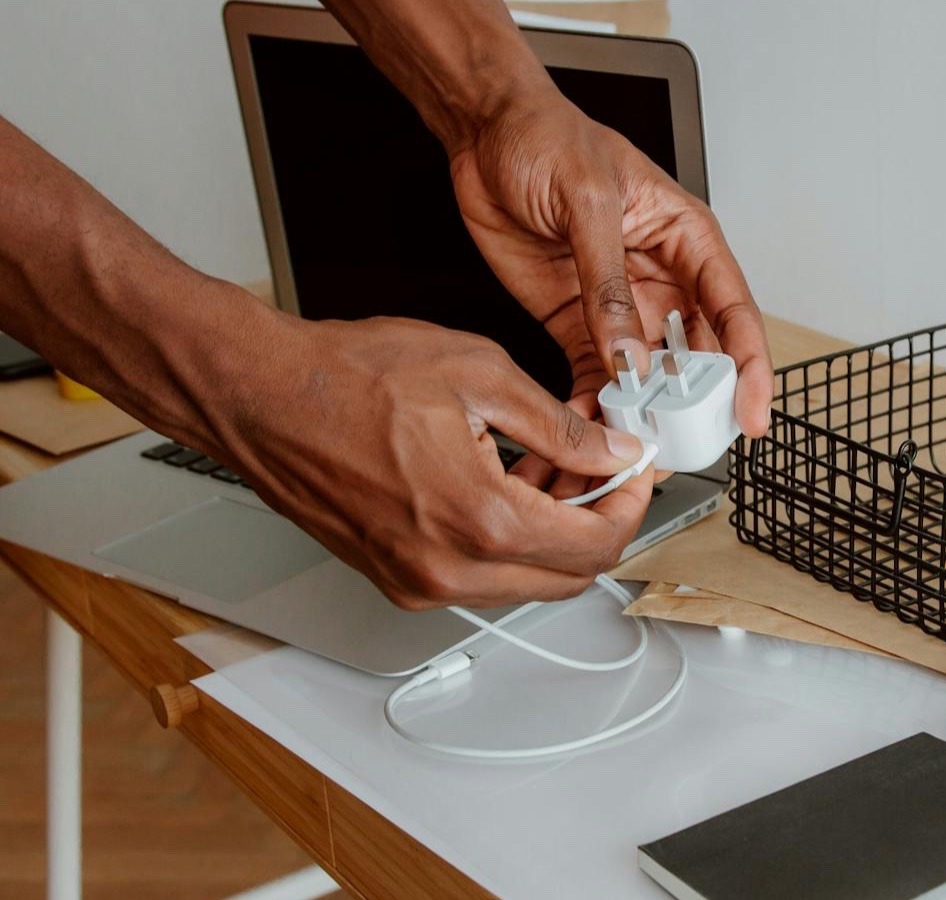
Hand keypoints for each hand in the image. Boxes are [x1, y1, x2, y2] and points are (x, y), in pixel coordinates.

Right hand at [193, 312, 652, 610]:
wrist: (258, 395)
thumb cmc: (344, 377)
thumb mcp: (479, 374)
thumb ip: (561, 426)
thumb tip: (610, 451)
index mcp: (477, 521)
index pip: (594, 546)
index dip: (630, 505)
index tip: (635, 471)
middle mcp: (447, 569)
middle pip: (567, 577)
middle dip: (597, 521)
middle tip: (599, 466)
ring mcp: (418, 581)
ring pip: (525, 581)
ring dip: (553, 532)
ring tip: (547, 462)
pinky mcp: (397, 576)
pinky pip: (480, 575)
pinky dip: (509, 538)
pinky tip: (504, 480)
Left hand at [446, 89, 774, 437]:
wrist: (484, 133)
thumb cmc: (549, 138)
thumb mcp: (587, 203)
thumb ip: (608, 284)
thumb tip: (631, 355)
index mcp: (688, 240)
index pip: (734, 312)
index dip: (750, 367)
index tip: (750, 414)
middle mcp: (662, 279)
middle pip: (698, 356)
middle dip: (694, 406)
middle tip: (682, 443)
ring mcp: (620, 306)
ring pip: (648, 376)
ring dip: (642, 412)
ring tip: (630, 445)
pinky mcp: (577, 322)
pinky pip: (596, 376)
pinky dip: (593, 406)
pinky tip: (585, 427)